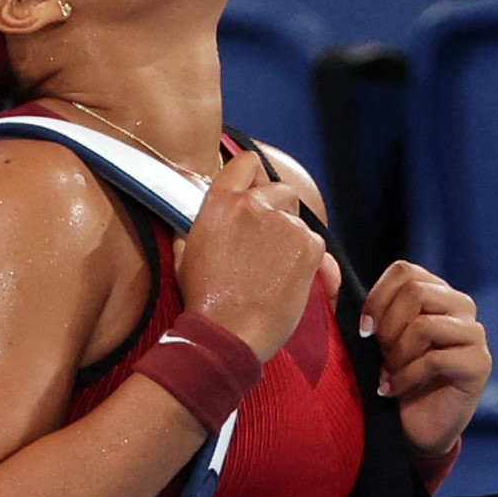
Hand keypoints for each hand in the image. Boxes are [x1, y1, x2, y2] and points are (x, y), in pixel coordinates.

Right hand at [177, 150, 334, 359]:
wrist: (229, 333)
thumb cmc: (204, 300)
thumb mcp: (184, 257)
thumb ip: (193, 229)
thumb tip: (193, 223)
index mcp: (221, 204)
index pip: (246, 163)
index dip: (251, 175)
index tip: (252, 190)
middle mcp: (256, 206)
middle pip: (279, 189)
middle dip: (275, 209)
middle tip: (262, 240)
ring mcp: (286, 225)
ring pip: (297, 218)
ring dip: (288, 235)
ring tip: (270, 267)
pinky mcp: (310, 247)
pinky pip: (313, 241)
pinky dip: (304, 256)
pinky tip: (285, 277)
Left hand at [364, 261, 490, 459]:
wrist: (410, 426)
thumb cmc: (388, 377)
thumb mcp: (368, 340)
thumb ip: (352, 306)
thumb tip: (325, 268)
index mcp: (435, 293)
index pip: (404, 271)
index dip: (376, 299)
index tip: (363, 331)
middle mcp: (460, 306)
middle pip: (415, 293)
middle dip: (387, 329)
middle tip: (381, 357)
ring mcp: (474, 333)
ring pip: (424, 325)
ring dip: (396, 355)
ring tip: (390, 373)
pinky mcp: (479, 363)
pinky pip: (434, 359)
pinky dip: (404, 378)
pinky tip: (392, 390)